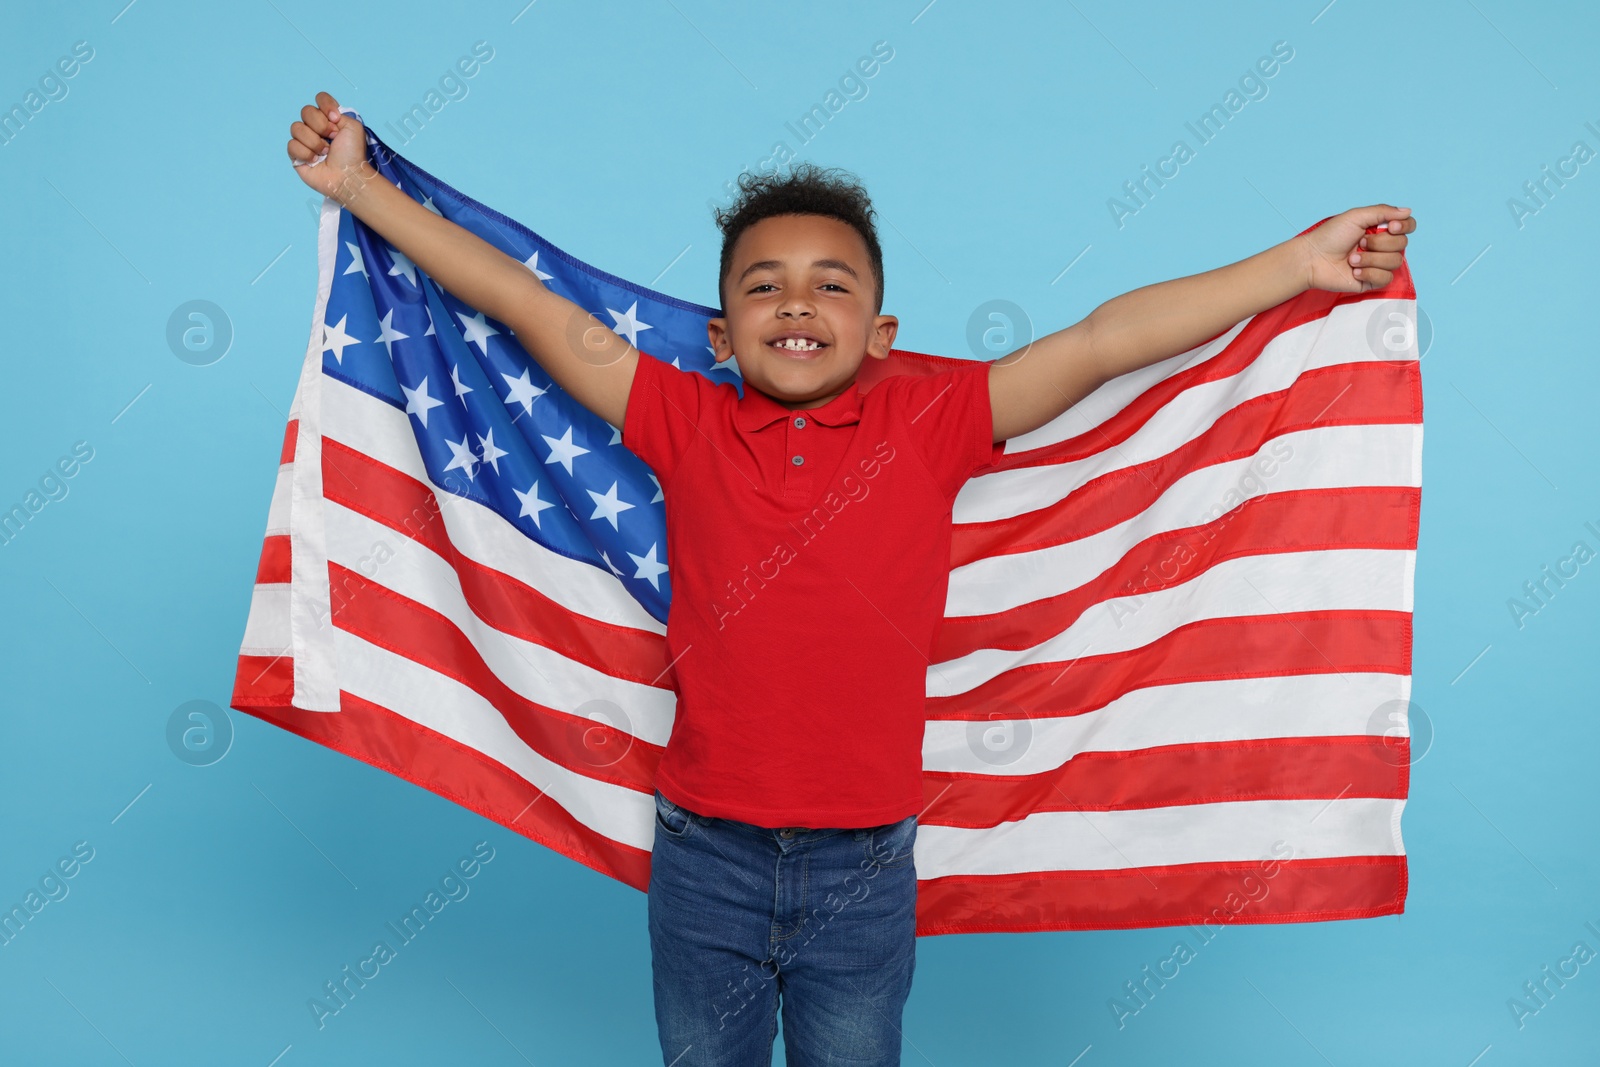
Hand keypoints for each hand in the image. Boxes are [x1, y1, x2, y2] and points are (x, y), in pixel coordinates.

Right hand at [286, 91, 371, 201]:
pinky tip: (316, 160)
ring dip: (314, 142)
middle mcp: (316, 127)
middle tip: (332, 138)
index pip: (320, 99)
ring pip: (296, 128)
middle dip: (320, 125)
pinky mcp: (296, 155)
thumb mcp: (353, 127)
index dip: (325, 105)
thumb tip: (325, 114)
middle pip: (306, 111)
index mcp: (330, 119)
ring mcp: (305, 141)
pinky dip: (306, 153)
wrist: (348, 175)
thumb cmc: (353, 154)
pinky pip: (292, 145)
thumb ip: (339, 112)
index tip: (335, 119)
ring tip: (325, 153)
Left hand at [1298, 204, 1415, 292]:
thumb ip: (1383, 211)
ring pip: (1395, 262)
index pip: (1408, 227)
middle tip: (1359, 242)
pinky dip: (1370, 273)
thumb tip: (1408, 211)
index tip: (1391, 226)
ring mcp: (1378, 264)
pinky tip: (1355, 271)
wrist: (1313, 259)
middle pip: (1402, 244)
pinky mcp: (1372, 281)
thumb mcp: (1356, 216)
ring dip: (1371, 259)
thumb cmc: (1330, 236)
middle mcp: (1382, 246)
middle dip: (1379, 243)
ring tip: (1352, 259)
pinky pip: (1386, 278)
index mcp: (1380, 229)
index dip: (1405, 227)